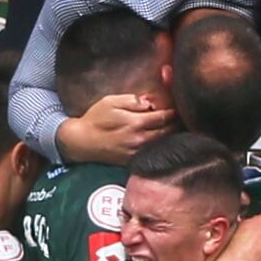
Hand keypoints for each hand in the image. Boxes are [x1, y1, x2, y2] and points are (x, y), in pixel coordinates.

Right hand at [57, 92, 177, 164]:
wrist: (81, 142)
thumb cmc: (95, 118)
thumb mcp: (110, 101)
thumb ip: (132, 101)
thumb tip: (150, 102)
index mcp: (136, 123)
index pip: (163, 117)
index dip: (172, 112)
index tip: (175, 108)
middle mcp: (139, 139)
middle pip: (167, 132)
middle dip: (174, 124)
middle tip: (179, 118)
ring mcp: (137, 152)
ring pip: (161, 144)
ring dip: (169, 136)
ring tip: (172, 127)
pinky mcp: (132, 160)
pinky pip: (152, 152)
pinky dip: (159, 145)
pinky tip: (160, 140)